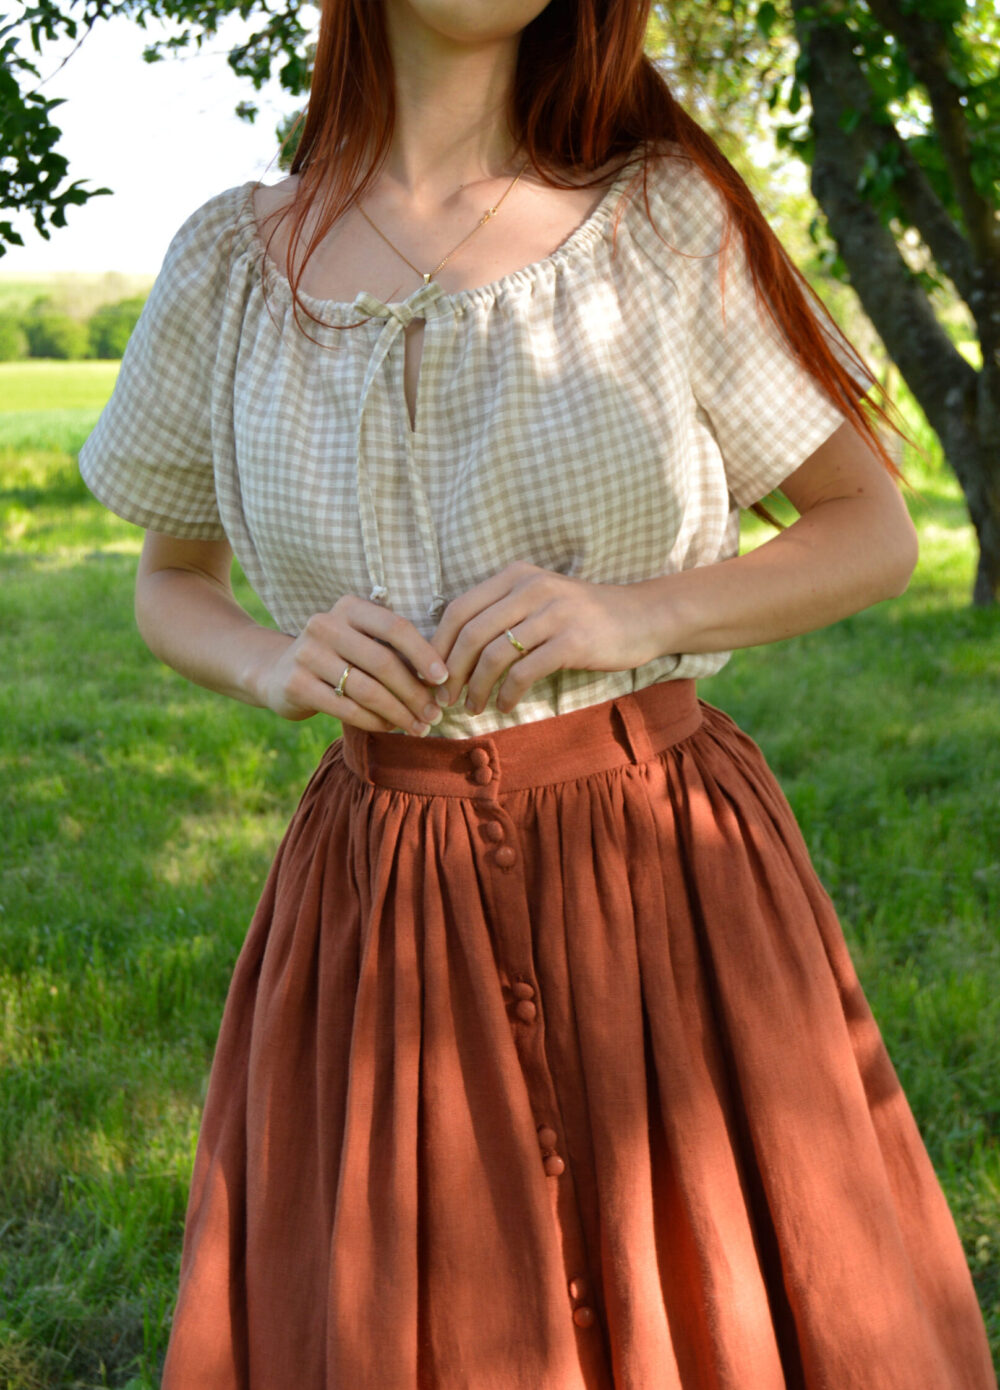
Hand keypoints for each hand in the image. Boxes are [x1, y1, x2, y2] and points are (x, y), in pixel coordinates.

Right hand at [255, 594, 449, 734]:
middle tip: (434, 715)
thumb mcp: (362, 642)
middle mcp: (325, 624)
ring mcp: (307, 653)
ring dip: (399, 712)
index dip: (424, 654)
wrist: (279, 672)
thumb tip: (442, 681)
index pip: (395, 627)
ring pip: (367, 689)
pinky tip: (390, 727)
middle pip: (383, 662)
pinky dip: (374, 721)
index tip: (444, 679)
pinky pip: (347, 708)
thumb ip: (395, 652)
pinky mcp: (296, 683)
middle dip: (415, 693)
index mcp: (349, 607)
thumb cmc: (339, 658)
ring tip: (418, 726)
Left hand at [428, 561, 661, 714]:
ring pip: (494, 655)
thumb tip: (454, 650)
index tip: (434, 675)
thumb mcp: (540, 598)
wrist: (643, 616)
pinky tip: (505, 707)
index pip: (458, 609)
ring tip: (474, 708)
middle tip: (446, 700)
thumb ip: (502, 612)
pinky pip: (524, 672)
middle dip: (452, 673)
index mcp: (515, 575)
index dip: (439, 646)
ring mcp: (552, 613)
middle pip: (470, 634)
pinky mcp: (572, 641)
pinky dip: (507, 694)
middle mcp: (530, 588)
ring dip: (477, 689)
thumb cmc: (584, 614)